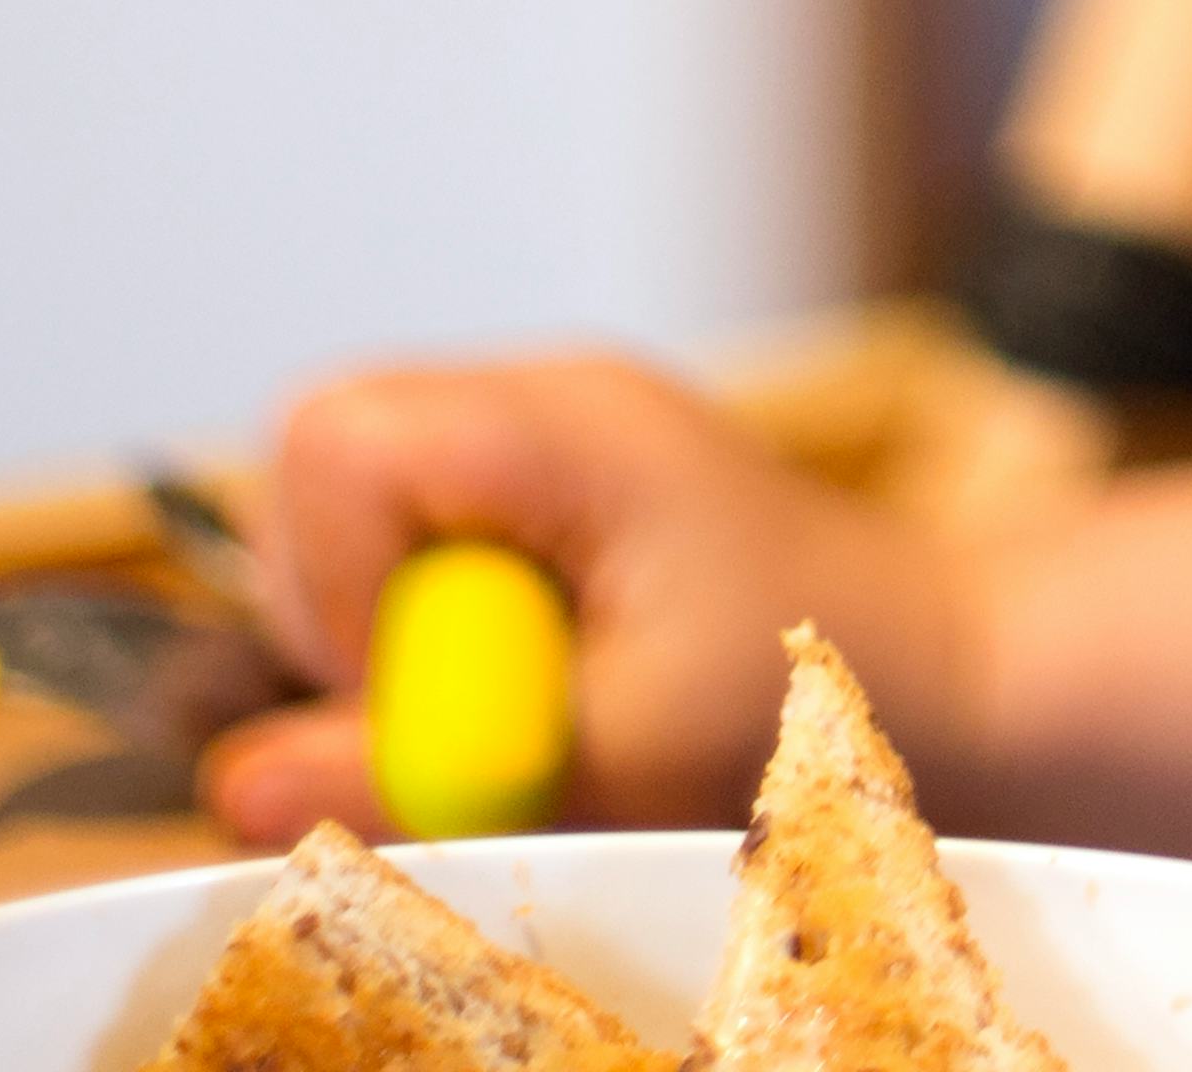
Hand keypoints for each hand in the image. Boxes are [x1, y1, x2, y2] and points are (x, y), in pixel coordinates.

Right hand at [194, 349, 984, 841]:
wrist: (956, 672)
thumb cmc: (821, 688)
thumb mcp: (627, 746)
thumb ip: (430, 768)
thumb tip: (235, 784)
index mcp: (562, 422)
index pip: (334, 437)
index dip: (333, 581)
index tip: (424, 692)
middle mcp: (540, 406)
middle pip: (320, 466)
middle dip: (348, 613)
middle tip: (469, 708)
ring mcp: (541, 449)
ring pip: (356, 521)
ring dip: (400, 638)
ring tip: (528, 697)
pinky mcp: (547, 509)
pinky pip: (420, 558)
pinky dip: (450, 643)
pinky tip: (549, 681)